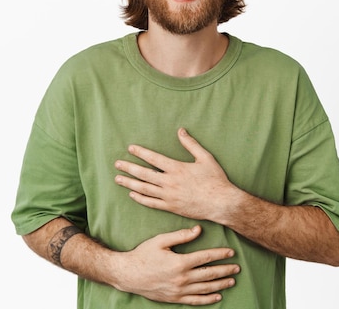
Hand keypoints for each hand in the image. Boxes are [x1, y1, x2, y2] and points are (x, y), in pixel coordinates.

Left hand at [114, 128, 234, 220]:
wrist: (221, 203)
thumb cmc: (215, 179)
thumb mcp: (205, 158)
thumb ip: (191, 144)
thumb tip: (180, 131)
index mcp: (177, 168)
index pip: (154, 158)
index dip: (141, 153)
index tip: (130, 148)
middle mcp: (170, 182)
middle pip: (144, 174)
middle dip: (129, 168)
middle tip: (117, 164)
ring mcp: (169, 196)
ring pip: (144, 189)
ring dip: (129, 183)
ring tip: (118, 179)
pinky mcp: (171, 208)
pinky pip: (151, 203)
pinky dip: (140, 198)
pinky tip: (133, 194)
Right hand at [115, 225, 238, 304]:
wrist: (127, 274)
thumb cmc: (143, 255)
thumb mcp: (160, 241)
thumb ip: (181, 235)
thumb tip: (198, 230)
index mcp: (180, 262)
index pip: (206, 257)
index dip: (220, 254)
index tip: (231, 252)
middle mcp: (182, 278)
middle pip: (209, 274)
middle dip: (225, 270)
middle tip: (237, 268)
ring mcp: (178, 290)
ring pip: (205, 288)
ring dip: (220, 284)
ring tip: (232, 281)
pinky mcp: (174, 298)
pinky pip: (195, 301)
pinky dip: (207, 299)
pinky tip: (217, 297)